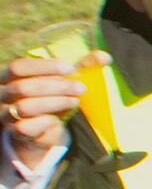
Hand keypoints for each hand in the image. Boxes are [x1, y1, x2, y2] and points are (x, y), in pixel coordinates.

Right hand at [2, 54, 84, 168]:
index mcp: (8, 76)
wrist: (40, 128)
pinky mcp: (14, 132)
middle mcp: (2, 94)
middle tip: (80, 88)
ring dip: (55, 103)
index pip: (18, 67)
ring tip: (74, 101)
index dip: (44, 67)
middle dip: (56, 86)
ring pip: (26, 107)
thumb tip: (105, 56)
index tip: (71, 68)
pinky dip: (46, 121)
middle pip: (24, 87)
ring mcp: (5, 114)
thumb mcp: (63, 79)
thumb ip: (81, 66)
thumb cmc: (50, 96)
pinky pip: (27, 127)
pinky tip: (58, 119)